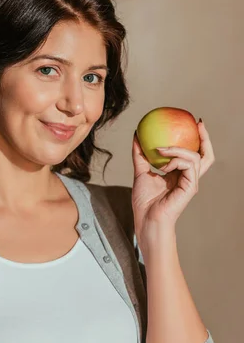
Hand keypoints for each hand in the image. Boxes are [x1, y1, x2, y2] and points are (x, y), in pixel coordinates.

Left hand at [131, 119, 214, 243]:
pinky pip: (189, 166)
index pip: (192, 154)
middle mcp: (188, 177)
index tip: (190, 123)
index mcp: (179, 174)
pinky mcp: (190, 187)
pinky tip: (164, 165)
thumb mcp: (140, 172)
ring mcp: (191, 182)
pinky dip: (176, 161)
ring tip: (161, 150)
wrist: (146, 219)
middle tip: (198, 123)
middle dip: (205, 138)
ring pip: (195, 157)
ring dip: (178, 150)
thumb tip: (136, 135)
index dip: (195, 139)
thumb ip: (140, 155)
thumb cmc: (144, 201)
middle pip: (205, 155)